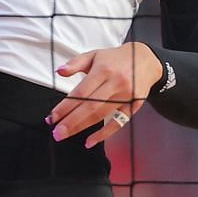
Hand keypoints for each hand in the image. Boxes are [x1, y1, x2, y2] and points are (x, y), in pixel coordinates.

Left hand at [47, 41, 162, 149]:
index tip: (52, 117)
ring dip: (82, 127)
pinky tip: (90, 141)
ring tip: (66, 135)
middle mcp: (115, 83)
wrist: (145, 60)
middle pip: (90, 106)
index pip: (81, 91)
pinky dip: (104, 134)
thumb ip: (76, 63)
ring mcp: (125, 96)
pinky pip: (117, 123)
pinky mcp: (133, 106)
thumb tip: (59, 71)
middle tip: (57, 132)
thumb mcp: (95, 55)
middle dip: (71, 121)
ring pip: (101, 115)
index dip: (66, 106)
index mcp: (103, 69)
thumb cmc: (116, 58)